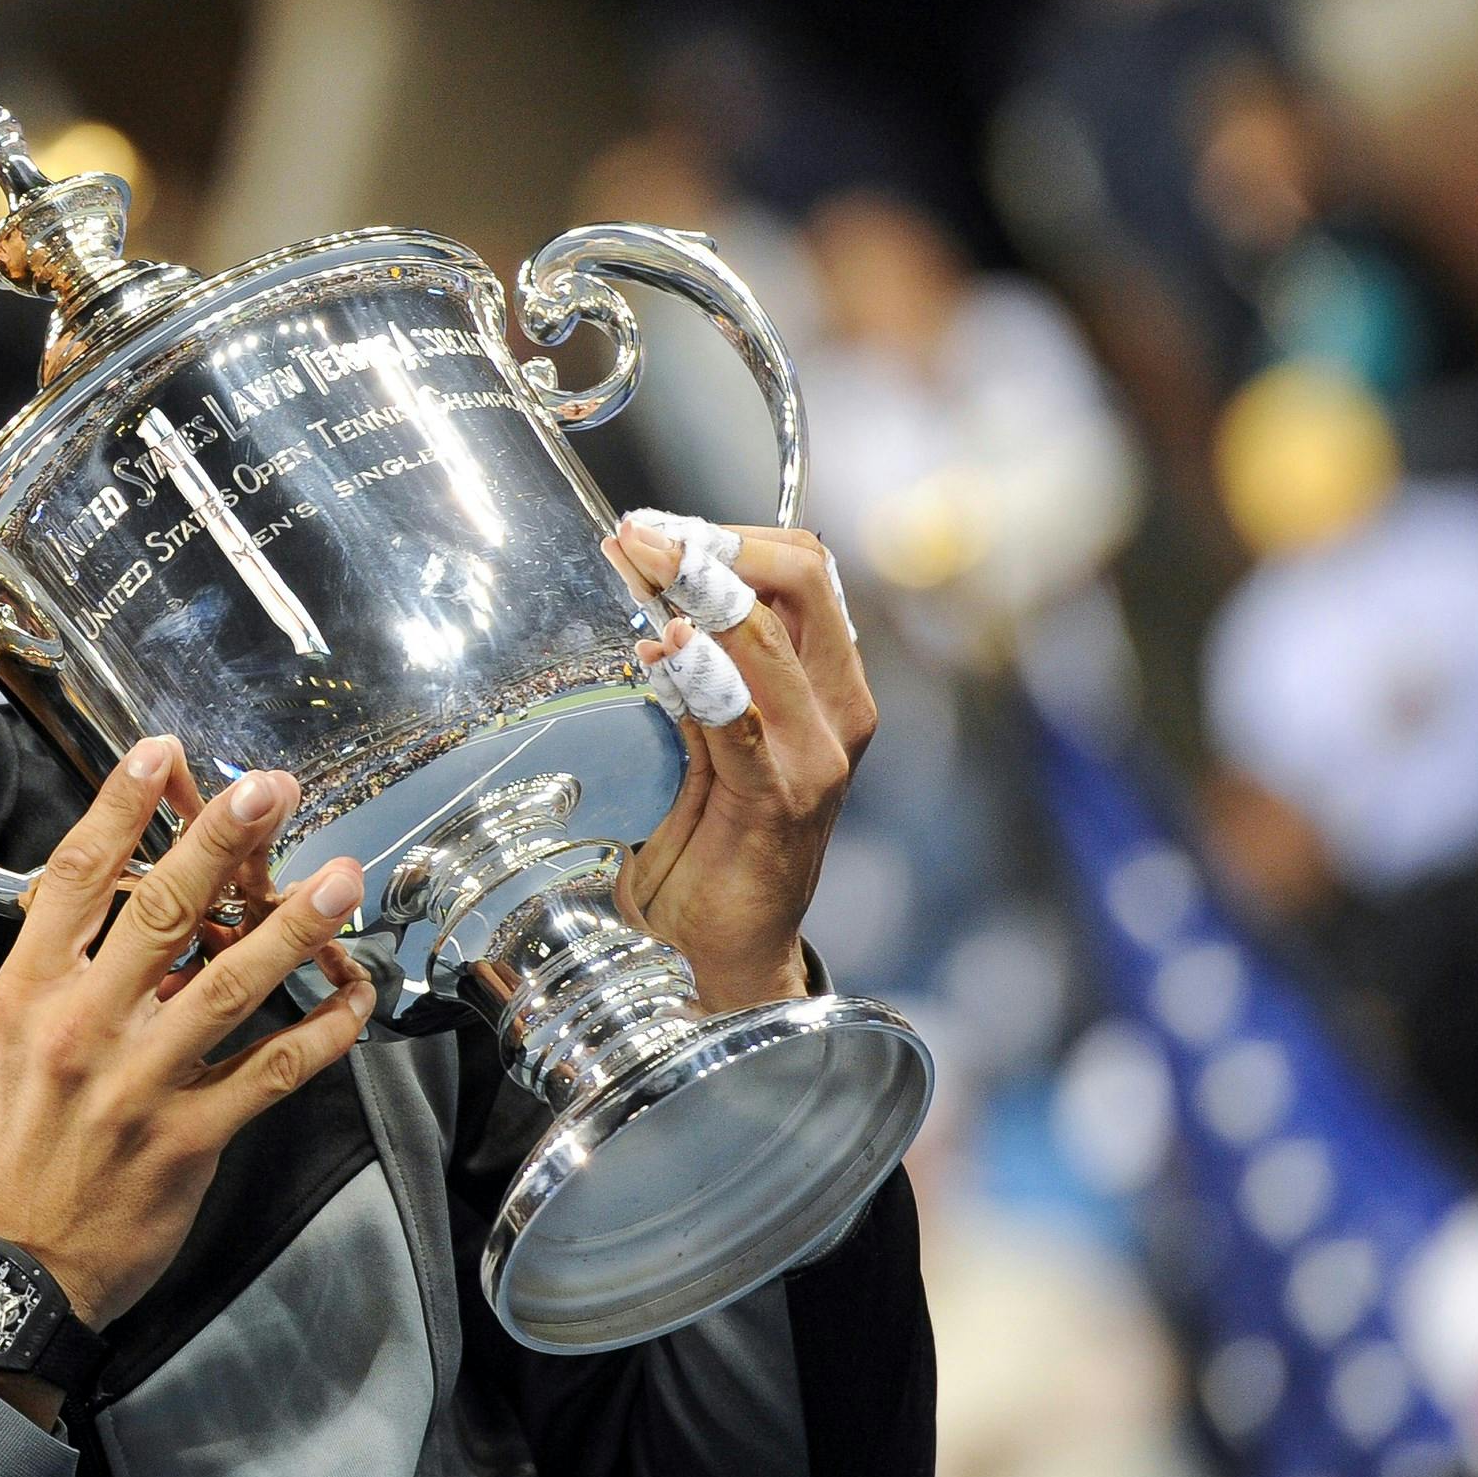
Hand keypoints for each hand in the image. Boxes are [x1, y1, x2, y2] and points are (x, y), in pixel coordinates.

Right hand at [0, 738, 373, 1333]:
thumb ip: (73, 964)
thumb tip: (146, 895)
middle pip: (161, 912)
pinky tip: (356, 994)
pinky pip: (274, 1070)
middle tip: (273, 789)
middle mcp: (84, 1025)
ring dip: (294, 927)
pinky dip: (323, 1029)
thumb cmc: (26, 1135)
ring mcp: (141, 1082)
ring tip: (340, 876)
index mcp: (33, 990)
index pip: (72, 878)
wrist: (19, 1260)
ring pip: (232, 986)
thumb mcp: (18, 1034)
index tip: (160, 751)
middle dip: (222, 843)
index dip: (117, 808)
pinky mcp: (192, 1136)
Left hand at [600, 512, 878, 1013]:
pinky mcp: (778, 798)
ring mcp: (814, 755)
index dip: (731, 533)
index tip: (653, 525)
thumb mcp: (703, 743)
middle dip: (716, 543)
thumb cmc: (712, 847)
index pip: (803, 569)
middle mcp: (837, 711)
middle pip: (803, 578)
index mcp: (828, 686)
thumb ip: (694, 680)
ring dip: (697, 590)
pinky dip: (703, 674)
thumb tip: (650, 609)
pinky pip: (743, 721)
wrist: (727, 950)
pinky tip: (663, 646)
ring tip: (641, 564)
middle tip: (640, 533)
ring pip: (772, 636)